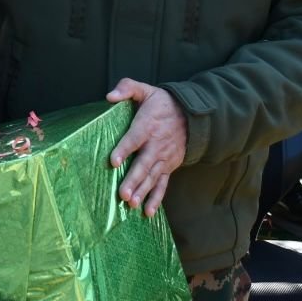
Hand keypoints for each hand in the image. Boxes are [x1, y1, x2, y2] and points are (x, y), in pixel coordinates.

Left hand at [106, 79, 186, 215]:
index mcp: (147, 126)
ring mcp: (163, 159)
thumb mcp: (146, 90)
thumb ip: (127, 88)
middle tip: (123, 194)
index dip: (123, 149)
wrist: (192, 115)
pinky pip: (162, 185)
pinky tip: (147, 212)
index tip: (114, 161)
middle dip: (133, 180)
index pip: (134, 139)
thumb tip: (109, 96)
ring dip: (142, 191)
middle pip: (143, 164)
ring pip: (152, 178)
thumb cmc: (163, 104)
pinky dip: (156, 199)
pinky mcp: (168, 167)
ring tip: (132, 204)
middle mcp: (156, 145)